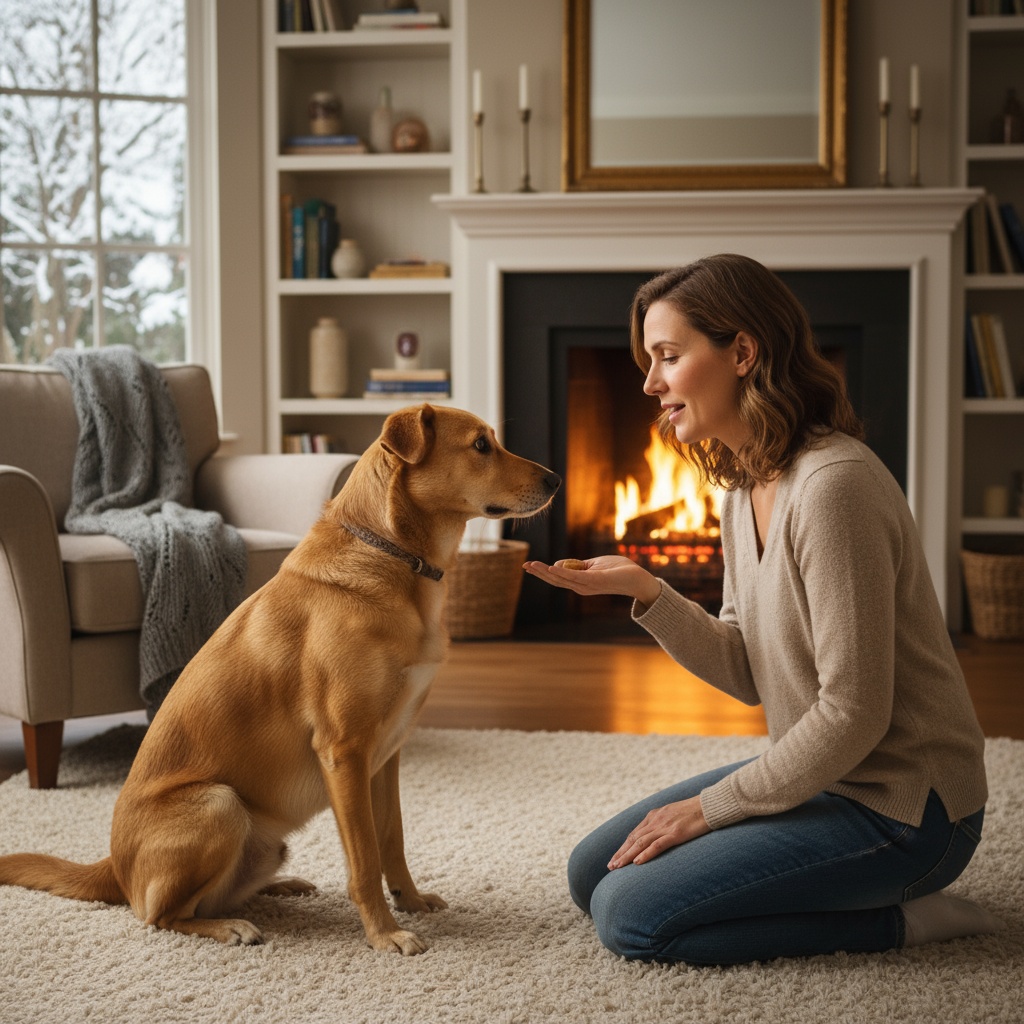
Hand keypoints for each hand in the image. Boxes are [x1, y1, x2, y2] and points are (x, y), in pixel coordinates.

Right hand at [523, 555, 661, 607]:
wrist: (638, 578)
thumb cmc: (618, 570)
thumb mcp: (594, 564)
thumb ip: (578, 565)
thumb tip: (559, 563)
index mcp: (580, 582)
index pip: (556, 578)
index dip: (542, 572)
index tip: (528, 565)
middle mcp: (580, 587)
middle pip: (555, 580)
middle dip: (539, 573)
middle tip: (524, 565)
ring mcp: (587, 585)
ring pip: (561, 578)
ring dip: (546, 572)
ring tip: (532, 565)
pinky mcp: (594, 581)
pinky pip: (575, 576)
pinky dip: (562, 572)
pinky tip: (551, 567)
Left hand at [608, 795, 710, 868]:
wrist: (710, 805)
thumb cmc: (695, 812)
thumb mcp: (674, 814)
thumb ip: (663, 823)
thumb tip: (656, 835)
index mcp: (655, 815)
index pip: (634, 833)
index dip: (624, 846)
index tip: (616, 857)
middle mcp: (656, 820)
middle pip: (633, 839)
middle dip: (621, 853)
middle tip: (610, 866)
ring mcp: (665, 826)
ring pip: (640, 842)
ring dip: (627, 856)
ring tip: (617, 866)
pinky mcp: (676, 833)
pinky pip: (657, 845)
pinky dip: (645, 854)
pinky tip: (637, 863)